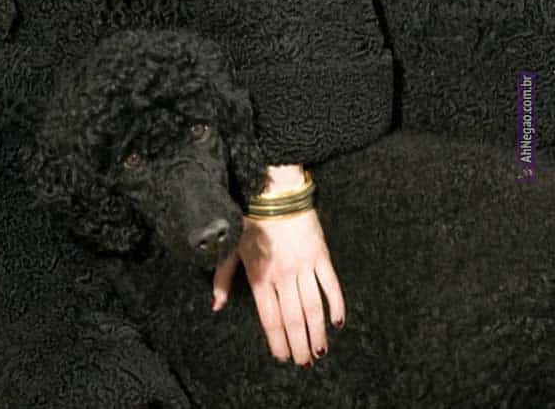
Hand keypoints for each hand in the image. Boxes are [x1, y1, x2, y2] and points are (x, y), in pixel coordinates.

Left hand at [212, 206, 345, 365]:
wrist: (274, 193)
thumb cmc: (250, 221)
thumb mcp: (231, 249)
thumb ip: (222, 279)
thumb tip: (216, 305)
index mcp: (259, 276)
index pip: (269, 317)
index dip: (277, 340)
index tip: (282, 357)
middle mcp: (282, 275)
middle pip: (293, 318)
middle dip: (299, 343)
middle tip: (304, 361)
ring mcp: (303, 265)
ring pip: (313, 307)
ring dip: (317, 331)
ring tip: (319, 351)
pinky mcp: (320, 255)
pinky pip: (330, 284)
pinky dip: (336, 304)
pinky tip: (338, 322)